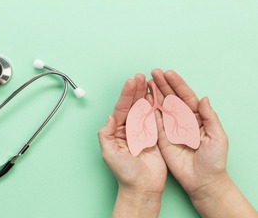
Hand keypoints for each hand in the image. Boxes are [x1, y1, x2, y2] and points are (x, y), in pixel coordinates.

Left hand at [98, 74, 166, 216]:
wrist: (142, 188)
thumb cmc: (124, 173)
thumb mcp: (109, 154)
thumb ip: (105, 134)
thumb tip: (109, 116)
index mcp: (118, 129)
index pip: (122, 107)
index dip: (126, 94)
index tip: (131, 81)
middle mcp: (130, 127)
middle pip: (134, 104)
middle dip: (136, 89)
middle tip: (141, 76)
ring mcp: (143, 130)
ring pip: (145, 108)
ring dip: (147, 94)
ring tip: (149, 80)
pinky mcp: (156, 135)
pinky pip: (156, 118)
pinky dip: (157, 106)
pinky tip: (158, 95)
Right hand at [149, 69, 228, 198]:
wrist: (203, 181)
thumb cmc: (214, 160)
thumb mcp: (217, 137)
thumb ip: (210, 117)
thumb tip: (204, 98)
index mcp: (196, 116)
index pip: (185, 96)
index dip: (177, 84)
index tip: (168, 73)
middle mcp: (182, 119)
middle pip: (171, 97)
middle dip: (162, 84)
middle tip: (153, 72)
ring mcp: (171, 127)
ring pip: (161, 106)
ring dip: (154, 93)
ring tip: (146, 81)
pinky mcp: (162, 137)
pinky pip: (154, 121)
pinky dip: (149, 110)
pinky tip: (144, 99)